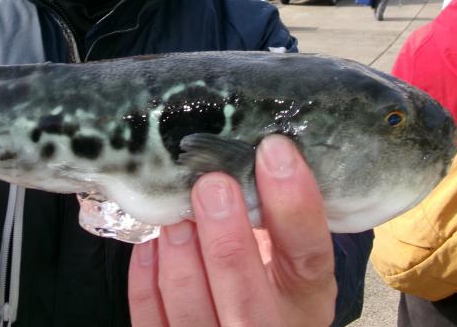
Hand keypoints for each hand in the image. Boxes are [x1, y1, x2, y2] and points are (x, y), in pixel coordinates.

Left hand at [128, 135, 336, 326]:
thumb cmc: (269, 271)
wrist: (254, 318)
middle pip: (246, 300)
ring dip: (179, 255)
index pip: (309, 256)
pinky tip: (154, 243)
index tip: (274, 151)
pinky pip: (151, 319)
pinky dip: (146, 277)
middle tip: (212, 185)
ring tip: (175, 215)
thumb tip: (246, 146)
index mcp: (308, 298)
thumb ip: (273, 214)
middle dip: (226, 240)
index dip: (294, 204)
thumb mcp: (288, 249)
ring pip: (191, 312)